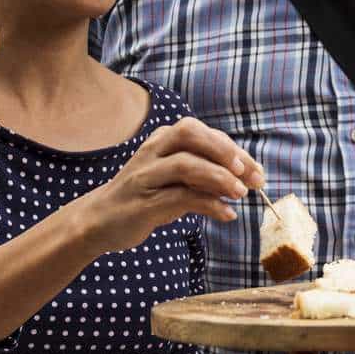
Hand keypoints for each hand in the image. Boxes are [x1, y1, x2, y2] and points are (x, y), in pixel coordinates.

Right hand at [77, 118, 263, 254]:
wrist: (97, 221)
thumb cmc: (142, 197)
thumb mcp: (172, 179)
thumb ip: (201, 174)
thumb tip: (242, 180)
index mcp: (161, 140)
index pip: (201, 132)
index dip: (232, 149)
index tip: (256, 170)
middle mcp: (152, 151)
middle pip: (190, 134)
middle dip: (224, 151)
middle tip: (248, 174)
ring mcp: (146, 176)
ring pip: (186, 165)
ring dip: (219, 177)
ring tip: (241, 194)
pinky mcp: (144, 204)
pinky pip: (180, 198)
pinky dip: (209, 205)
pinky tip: (227, 215)